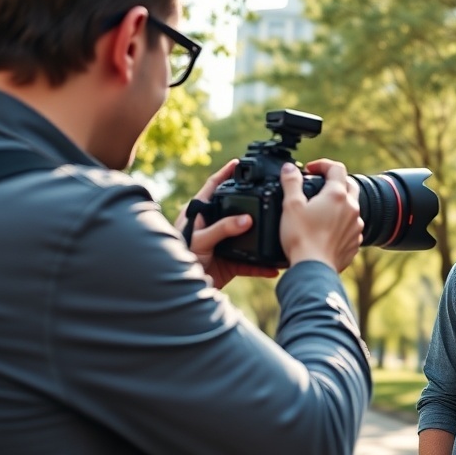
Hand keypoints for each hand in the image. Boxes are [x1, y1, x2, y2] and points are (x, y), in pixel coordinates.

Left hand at [175, 159, 279, 287]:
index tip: (237, 163)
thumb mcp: (200, 240)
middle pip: (236, 210)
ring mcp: (223, 244)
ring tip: (277, 231)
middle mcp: (213, 226)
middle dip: (252, 205)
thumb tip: (246, 220)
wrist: (178, 291)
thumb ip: (222, 228)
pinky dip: (261, 266)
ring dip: (260, 237)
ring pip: (247, 236)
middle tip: (268, 195)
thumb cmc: (179, 259)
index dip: (225, 174)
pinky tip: (273, 267)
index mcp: (200, 214)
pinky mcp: (230, 262)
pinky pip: (250, 262)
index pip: (213, 187)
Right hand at [279, 159, 362, 271]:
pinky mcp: (355, 242)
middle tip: (319, 186)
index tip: (311, 169)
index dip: (323, 164)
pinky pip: (351, 227)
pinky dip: (341, 223)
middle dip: (335, 181)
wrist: (313, 269)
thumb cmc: (301, 238)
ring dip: (339, 204)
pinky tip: (326, 230)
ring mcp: (356, 226)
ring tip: (321, 210)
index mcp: (337, 195)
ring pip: (352, 207)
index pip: (337, 168)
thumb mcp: (290, 205)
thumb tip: (289, 168)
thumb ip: (291, 182)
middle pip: (349, 184)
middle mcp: (351, 208)